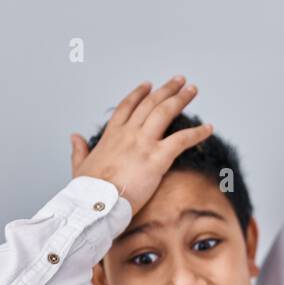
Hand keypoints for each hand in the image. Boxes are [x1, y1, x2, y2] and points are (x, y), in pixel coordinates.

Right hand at [71, 76, 213, 214]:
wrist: (95, 204)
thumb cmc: (87, 191)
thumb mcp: (79, 166)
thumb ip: (79, 150)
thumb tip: (75, 137)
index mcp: (111, 135)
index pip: (127, 107)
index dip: (139, 94)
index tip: (148, 84)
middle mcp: (128, 134)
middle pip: (150, 104)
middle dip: (166, 90)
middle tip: (180, 80)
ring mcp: (143, 143)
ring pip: (165, 112)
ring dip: (181, 98)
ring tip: (193, 89)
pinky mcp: (157, 158)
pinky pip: (182, 140)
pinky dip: (197, 132)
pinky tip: (209, 128)